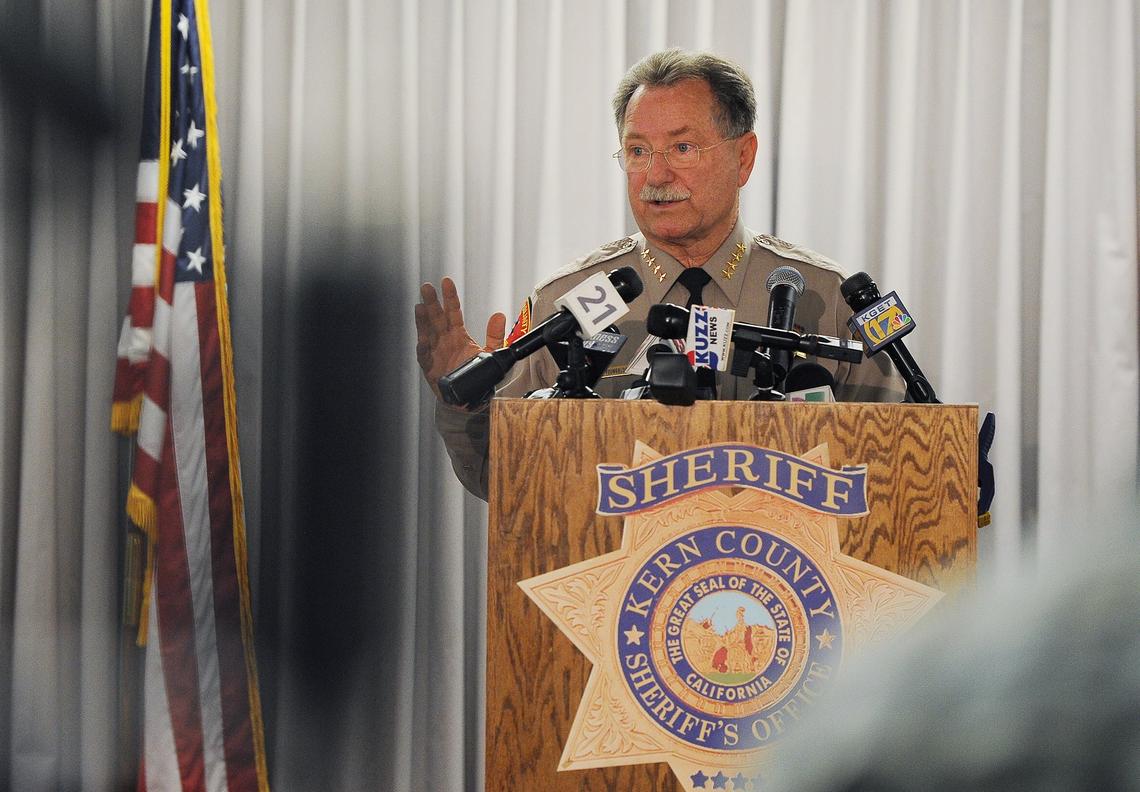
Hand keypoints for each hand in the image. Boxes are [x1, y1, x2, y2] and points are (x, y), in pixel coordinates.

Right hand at [415, 277, 506, 401]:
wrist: (467, 400)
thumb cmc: (475, 376)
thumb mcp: (490, 353)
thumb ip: (495, 335)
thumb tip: (499, 316)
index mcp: (458, 335)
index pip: (453, 312)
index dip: (450, 298)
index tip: (446, 282)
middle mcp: (444, 341)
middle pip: (437, 318)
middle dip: (432, 303)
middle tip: (427, 288)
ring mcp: (436, 352)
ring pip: (428, 332)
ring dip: (423, 320)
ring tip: (420, 307)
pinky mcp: (429, 366)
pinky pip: (425, 355)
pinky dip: (423, 347)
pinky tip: (423, 338)